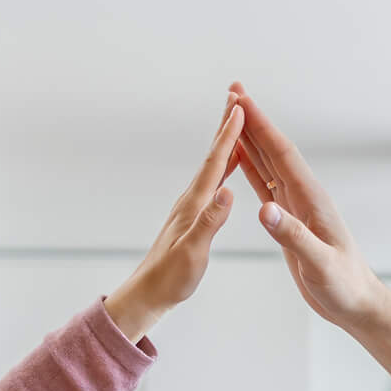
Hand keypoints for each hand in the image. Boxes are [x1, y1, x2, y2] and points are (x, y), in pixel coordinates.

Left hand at [102, 96, 244, 343]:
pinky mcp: (193, 215)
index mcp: (195, 205)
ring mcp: (192, 206)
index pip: (215, 164)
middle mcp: (192, 199)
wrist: (151, 292)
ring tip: (237, 123)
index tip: (240, 109)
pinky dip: (224, 167)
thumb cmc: (172, 277)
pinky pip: (213, 181)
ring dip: (226, 143)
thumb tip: (227, 193)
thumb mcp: (194, 252)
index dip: (229, 137)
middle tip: (235, 98)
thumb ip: (210, 222)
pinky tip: (230, 166)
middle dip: (225, 127)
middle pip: (212, 156)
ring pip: (213, 166)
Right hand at [226, 82, 389, 328]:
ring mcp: (296, 206)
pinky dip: (252, 168)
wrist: (355, 303)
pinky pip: (267, 186)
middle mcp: (303, 196)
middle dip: (253, 121)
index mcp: (311, 199)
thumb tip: (264, 210)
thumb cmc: (343, 285)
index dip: (261, 125)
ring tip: (231, 116)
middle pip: (273, 149)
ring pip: (268, 164)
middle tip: (231, 93)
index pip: (282, 153)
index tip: (241, 100)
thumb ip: (292, 235)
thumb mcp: (318, 263)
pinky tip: (241, 159)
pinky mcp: (290, 220)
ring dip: (250, 139)